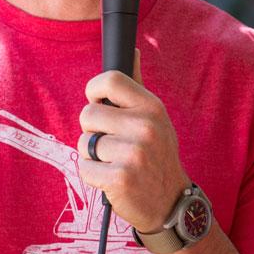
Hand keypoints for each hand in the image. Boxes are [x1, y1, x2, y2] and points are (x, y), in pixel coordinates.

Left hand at [77, 55, 189, 233]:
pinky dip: (93, 176)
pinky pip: (84, 167)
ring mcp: (133, 153)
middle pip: (88, 114)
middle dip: (93, 131)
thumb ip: (137, 86)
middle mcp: (144, 127)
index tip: (99, 104)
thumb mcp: (156, 118)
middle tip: (113, 144)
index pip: (109, 80)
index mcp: (152, 107)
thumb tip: (132, 51)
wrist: (170, 202)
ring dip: (93, 156)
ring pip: (84, 143)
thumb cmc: (156, 156)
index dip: (95, 91)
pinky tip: (112, 179)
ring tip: (115, 163)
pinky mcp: (119, 178)